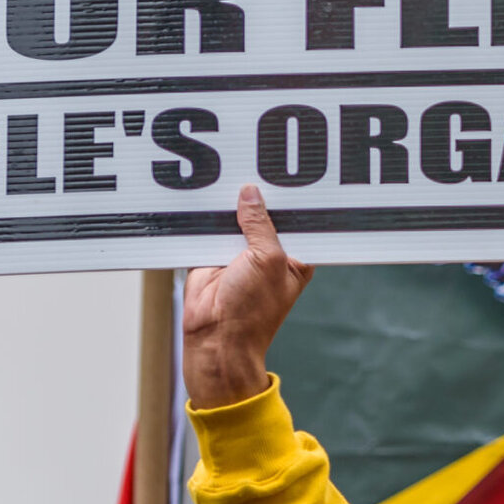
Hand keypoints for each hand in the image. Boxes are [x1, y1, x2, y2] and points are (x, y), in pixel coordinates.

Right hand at [183, 187, 315, 407]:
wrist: (215, 338)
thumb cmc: (252, 312)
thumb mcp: (267, 260)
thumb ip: (260, 225)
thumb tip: (251, 194)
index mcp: (295, 256)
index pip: (296, 219)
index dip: (290, 199)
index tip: (287, 173)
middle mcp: (269, 253)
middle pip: (264, 214)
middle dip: (258, 198)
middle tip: (253, 166)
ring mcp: (239, 253)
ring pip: (236, 219)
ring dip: (230, 206)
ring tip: (227, 176)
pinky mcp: (212, 254)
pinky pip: (210, 228)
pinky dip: (207, 218)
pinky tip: (206, 197)